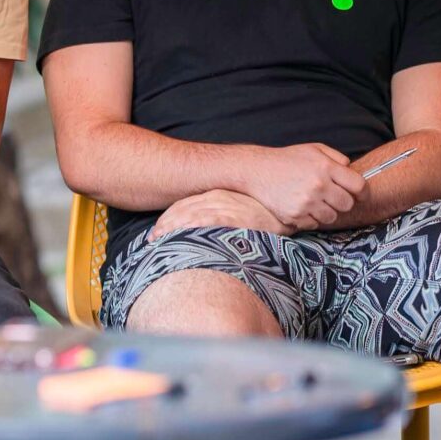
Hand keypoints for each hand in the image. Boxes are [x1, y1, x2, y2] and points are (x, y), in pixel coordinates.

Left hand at [153, 188, 284, 238]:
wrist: (289, 217)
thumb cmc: (265, 220)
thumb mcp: (241, 212)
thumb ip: (221, 217)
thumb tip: (201, 233)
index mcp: (219, 195)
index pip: (185, 205)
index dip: (168, 219)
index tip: (156, 234)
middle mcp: (220, 197)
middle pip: (183, 210)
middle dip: (164, 225)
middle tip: (152, 242)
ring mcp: (227, 206)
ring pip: (190, 215)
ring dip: (171, 229)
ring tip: (158, 244)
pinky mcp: (235, 217)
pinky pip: (206, 222)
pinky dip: (189, 229)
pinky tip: (177, 238)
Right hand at [241, 144, 365, 231]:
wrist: (256, 171)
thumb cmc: (286, 160)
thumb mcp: (314, 149)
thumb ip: (337, 158)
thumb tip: (352, 171)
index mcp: (326, 168)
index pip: (358, 186)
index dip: (363, 193)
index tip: (360, 196)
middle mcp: (318, 186)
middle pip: (347, 204)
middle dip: (343, 202)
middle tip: (332, 197)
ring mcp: (306, 203)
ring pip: (332, 217)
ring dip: (327, 211)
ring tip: (315, 201)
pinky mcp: (295, 216)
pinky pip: (314, 224)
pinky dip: (311, 218)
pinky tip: (302, 207)